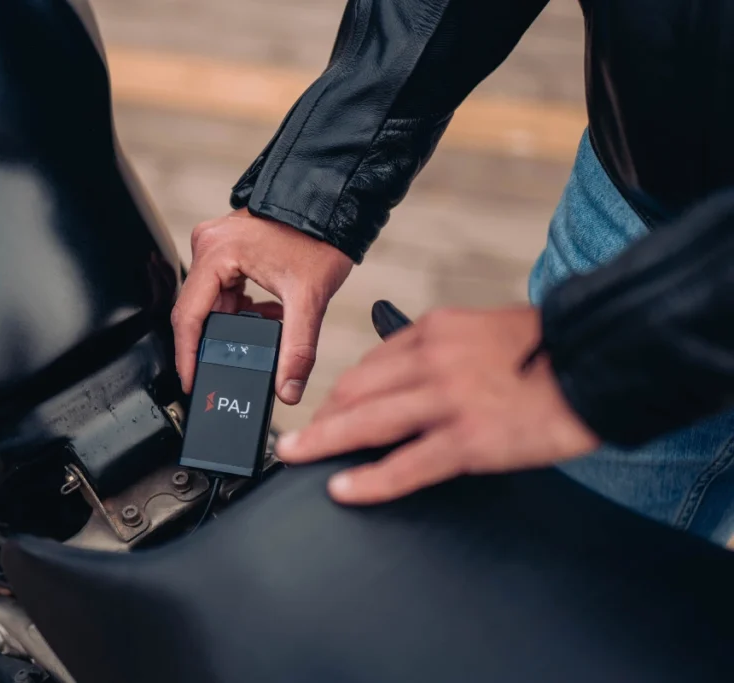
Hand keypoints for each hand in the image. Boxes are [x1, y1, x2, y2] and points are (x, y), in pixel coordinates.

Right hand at [172, 208, 353, 403]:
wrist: (332, 207)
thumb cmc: (318, 238)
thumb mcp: (308, 299)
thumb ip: (297, 350)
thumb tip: (288, 389)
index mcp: (216, 252)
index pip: (189, 315)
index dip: (187, 354)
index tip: (191, 380)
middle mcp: (209, 245)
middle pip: (198, 310)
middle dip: (216, 340)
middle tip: (233, 364)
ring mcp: (217, 245)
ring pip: (211, 301)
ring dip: (233, 324)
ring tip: (264, 333)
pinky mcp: (228, 249)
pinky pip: (222, 288)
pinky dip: (240, 308)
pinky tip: (266, 315)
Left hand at [276, 306, 599, 503]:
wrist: (599, 360)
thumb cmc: (548, 349)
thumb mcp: (483, 329)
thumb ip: (440, 346)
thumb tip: (403, 364)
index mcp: (434, 331)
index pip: (368, 364)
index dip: (339, 391)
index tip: (324, 407)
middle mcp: (431, 361)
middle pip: (355, 391)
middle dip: (321, 417)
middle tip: (298, 437)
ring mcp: (447, 401)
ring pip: (366, 424)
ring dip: (323, 442)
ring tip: (295, 456)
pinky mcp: (467, 440)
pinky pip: (405, 465)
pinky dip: (368, 480)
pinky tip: (342, 488)